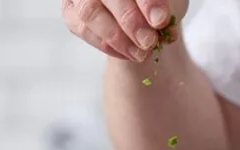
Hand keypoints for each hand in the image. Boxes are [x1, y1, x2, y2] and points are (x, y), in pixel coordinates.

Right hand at [62, 0, 188, 61]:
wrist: (143, 14)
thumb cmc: (156, 1)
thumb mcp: (168, 0)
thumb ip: (164, 5)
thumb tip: (159, 20)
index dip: (146, 1)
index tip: (161, 20)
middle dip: (130, 21)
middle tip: (149, 42)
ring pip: (89, 12)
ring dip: (117, 38)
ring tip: (141, 53)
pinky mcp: (71, 12)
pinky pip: (82, 29)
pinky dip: (107, 46)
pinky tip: (128, 54)